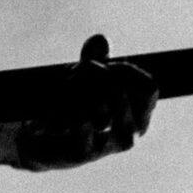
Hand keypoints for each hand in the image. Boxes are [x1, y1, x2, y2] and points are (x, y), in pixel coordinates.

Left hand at [7, 34, 157, 172]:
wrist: (43, 143)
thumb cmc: (73, 107)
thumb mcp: (85, 78)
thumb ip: (95, 58)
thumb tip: (100, 40)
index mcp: (140, 117)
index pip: (149, 88)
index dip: (125, 69)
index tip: (103, 65)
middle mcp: (130, 135)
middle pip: (119, 89)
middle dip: (91, 71)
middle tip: (73, 73)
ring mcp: (109, 147)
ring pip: (98, 103)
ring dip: (74, 87)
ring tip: (62, 87)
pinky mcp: (83, 153)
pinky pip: (77, 119)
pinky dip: (63, 104)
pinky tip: (55, 104)